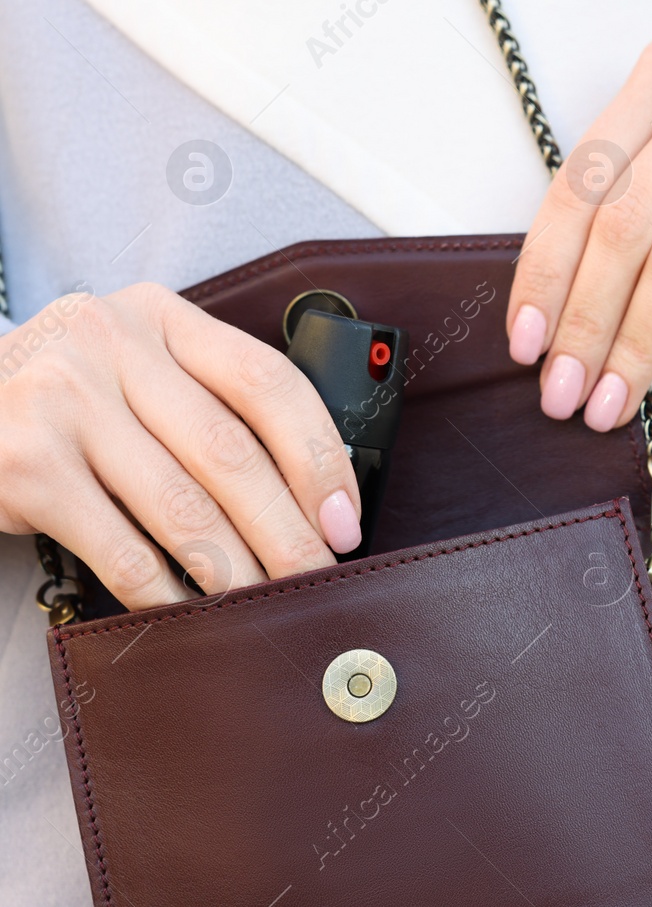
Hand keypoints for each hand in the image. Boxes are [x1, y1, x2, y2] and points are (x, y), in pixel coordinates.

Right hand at [0, 284, 362, 609]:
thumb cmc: (72, 398)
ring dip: (237, 569)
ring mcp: (62, 402)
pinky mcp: (25, 466)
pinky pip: (120, 549)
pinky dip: (166, 591)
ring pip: (182, 507)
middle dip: (288, 529)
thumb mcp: (139, 366)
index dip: (319, 457)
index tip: (344, 518)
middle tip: (318, 575)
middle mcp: (111, 347)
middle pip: (231, 452)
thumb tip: (314, 494)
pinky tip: (193, 610)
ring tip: (269, 601)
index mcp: (161, 317)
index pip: (267, 383)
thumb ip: (211, 401)